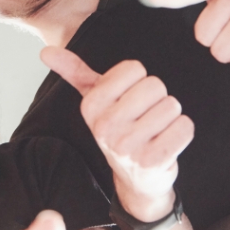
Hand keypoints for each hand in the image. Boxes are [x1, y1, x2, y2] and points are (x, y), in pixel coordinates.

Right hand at [40, 47, 193, 222]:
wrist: (135, 178)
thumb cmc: (118, 129)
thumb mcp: (95, 100)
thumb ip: (75, 72)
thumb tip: (45, 52)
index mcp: (91, 106)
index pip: (134, 68)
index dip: (138, 80)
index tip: (130, 99)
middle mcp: (104, 126)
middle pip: (155, 85)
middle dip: (157, 98)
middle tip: (145, 117)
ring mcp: (127, 146)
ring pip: (171, 105)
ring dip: (170, 116)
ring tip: (155, 130)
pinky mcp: (152, 161)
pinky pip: (184, 128)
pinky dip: (183, 131)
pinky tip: (168, 141)